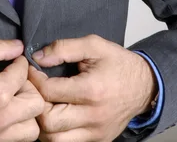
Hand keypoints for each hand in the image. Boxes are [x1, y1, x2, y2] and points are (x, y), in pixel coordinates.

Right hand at [0, 38, 44, 141]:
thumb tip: (19, 47)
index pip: (23, 73)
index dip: (19, 62)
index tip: (13, 61)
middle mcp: (2, 119)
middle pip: (37, 104)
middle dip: (29, 88)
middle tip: (16, 81)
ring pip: (31, 129)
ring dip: (27, 112)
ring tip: (13, 100)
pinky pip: (17, 140)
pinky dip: (17, 127)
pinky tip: (5, 113)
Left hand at [28, 34, 157, 141]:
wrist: (145, 85)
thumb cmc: (117, 62)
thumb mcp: (93, 45)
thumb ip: (64, 48)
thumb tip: (38, 58)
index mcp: (92, 90)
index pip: (49, 92)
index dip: (33, 80)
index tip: (31, 70)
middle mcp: (94, 116)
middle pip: (49, 122)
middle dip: (35, 104)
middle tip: (34, 89)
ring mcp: (96, 132)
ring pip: (55, 140)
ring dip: (42, 123)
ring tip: (42, 104)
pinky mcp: (98, 140)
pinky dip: (55, 132)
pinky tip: (54, 114)